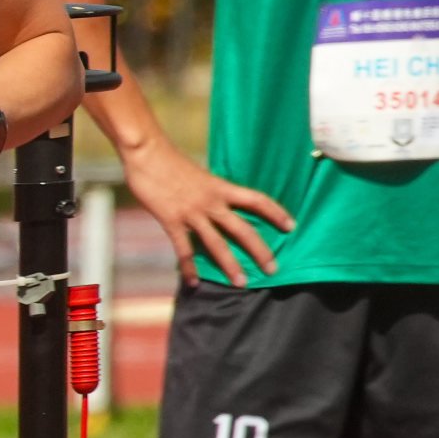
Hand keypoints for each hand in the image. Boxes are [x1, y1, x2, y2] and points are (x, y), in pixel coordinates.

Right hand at [119, 137, 289, 282]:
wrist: (147, 153)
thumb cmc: (170, 160)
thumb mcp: (198, 174)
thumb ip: (209, 190)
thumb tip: (216, 202)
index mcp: (220, 187)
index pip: (256, 200)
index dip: (276, 212)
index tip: (291, 226)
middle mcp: (211, 202)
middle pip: (243, 230)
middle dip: (260, 251)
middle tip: (273, 269)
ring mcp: (192, 213)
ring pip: (217, 244)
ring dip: (230, 265)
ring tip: (241, 283)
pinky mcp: (172, 221)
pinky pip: (184, 250)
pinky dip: (189, 268)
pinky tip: (193, 283)